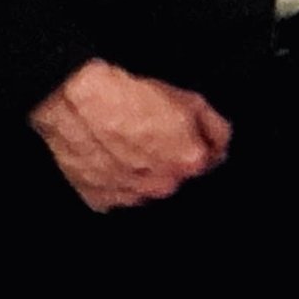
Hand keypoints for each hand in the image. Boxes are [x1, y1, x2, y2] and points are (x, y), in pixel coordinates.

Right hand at [28, 58, 231, 212]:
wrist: (77, 103)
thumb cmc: (129, 98)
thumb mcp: (188, 99)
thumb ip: (215, 127)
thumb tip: (221, 143)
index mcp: (189, 162)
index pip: (210, 159)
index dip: (199, 142)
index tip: (187, 132)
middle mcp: (162, 187)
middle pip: (176, 175)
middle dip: (170, 159)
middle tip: (151, 135)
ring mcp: (130, 197)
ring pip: (146, 187)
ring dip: (143, 172)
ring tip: (126, 144)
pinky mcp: (99, 200)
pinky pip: (116, 192)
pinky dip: (116, 179)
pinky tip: (109, 157)